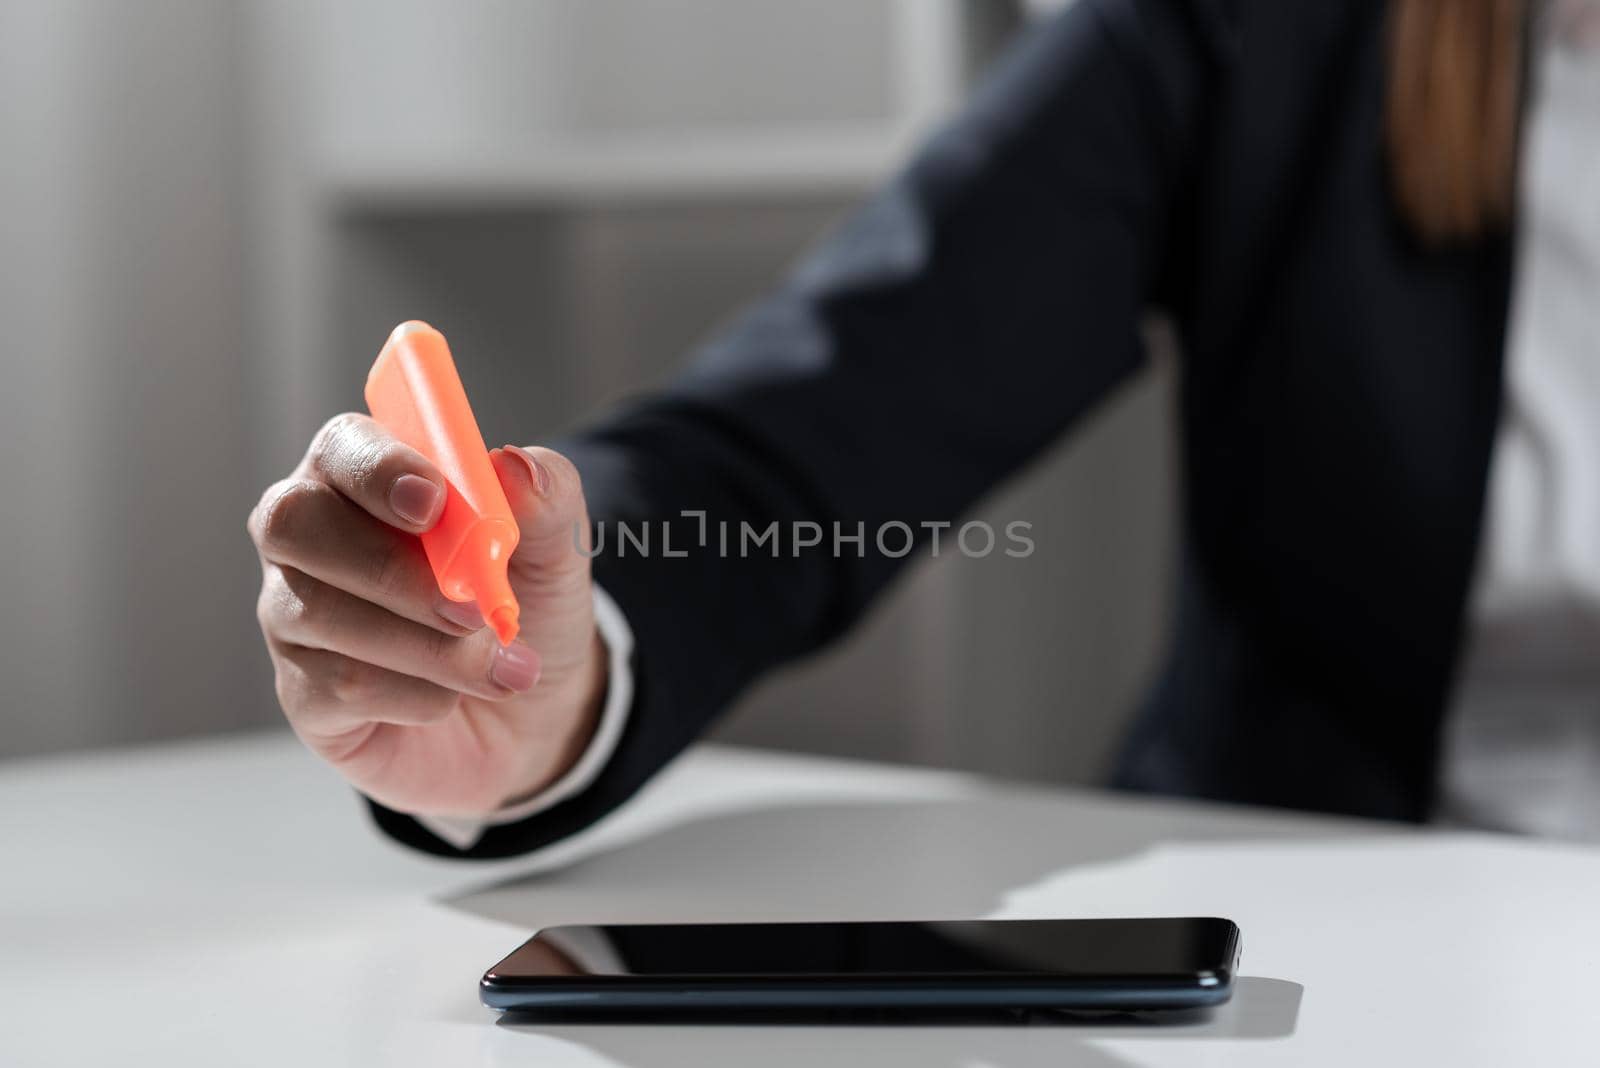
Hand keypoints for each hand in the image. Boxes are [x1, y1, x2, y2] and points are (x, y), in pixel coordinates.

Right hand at [248, 413, 604, 816]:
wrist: (531, 713)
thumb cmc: (526, 608)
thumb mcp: (558, 553)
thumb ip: (548, 499)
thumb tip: (516, 466)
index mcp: (368, 476)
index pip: (344, 446)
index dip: (381, 470)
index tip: (435, 503)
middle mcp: (309, 535)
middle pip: (293, 523)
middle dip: (389, 567)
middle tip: (472, 607)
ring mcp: (290, 613)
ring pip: (324, 616)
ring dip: (431, 648)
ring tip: (500, 664)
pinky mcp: (301, 691)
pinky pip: (341, 687)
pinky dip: (419, 697)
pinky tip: (452, 697)